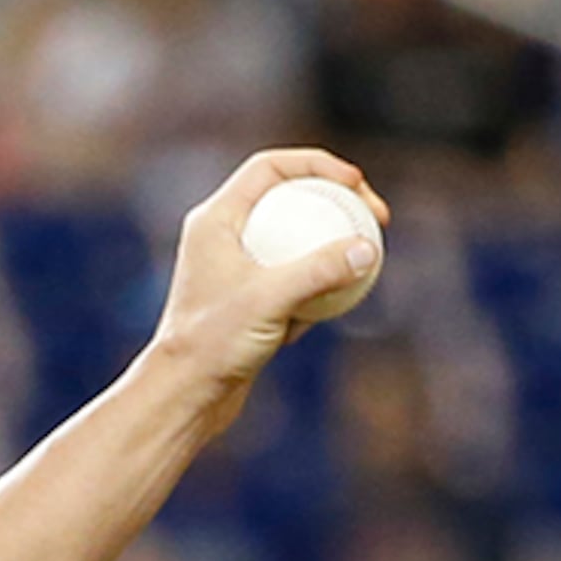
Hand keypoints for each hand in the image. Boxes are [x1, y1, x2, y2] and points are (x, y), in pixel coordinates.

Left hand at [145, 148, 390, 435]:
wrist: (185, 396)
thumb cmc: (213, 344)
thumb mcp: (270, 301)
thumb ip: (318, 270)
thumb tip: (367, 247)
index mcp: (215, 219)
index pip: (269, 168)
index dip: (317, 165)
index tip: (356, 183)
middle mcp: (223, 237)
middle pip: (288, 198)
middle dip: (336, 201)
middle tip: (375, 218)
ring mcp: (237, 269)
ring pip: (295, 240)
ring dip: (333, 243)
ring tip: (369, 255)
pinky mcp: (250, 300)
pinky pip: (295, 277)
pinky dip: (322, 282)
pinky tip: (347, 298)